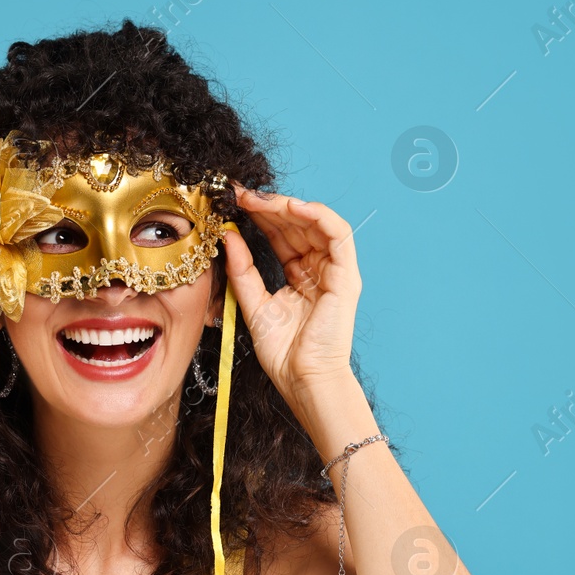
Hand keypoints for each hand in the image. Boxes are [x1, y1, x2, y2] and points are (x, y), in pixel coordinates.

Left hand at [221, 185, 361, 414]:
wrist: (303, 379)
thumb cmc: (282, 352)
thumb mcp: (253, 303)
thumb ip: (242, 270)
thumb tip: (228, 236)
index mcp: (299, 276)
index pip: (281, 235)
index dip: (259, 217)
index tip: (233, 203)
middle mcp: (318, 269)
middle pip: (296, 225)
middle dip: (268, 206)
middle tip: (240, 195)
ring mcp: (334, 271)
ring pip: (315, 223)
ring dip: (287, 206)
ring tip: (259, 199)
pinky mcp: (346, 275)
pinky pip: (338, 234)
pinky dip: (318, 215)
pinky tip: (292, 207)